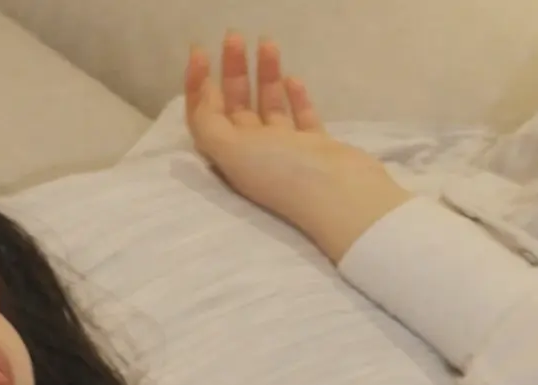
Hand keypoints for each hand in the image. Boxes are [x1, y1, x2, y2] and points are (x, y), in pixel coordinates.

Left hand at [184, 33, 412, 262]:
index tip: (200, 52)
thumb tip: (203, 93)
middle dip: (231, 70)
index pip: (204, 116)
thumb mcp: (231, 150)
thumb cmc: (281, 171)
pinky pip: (300, 118)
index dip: (196, 85)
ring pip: (268, 106)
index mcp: (228, 156)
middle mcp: (253, 153)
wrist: (341, 195)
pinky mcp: (315, 147)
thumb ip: (208, 122)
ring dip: (264, 75)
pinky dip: (294, 97)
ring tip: (267, 43)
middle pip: (235, 106)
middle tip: (234, 36)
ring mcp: (286, 150)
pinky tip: (292, 78)